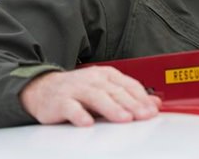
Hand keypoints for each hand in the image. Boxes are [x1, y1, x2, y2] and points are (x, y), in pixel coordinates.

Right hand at [20, 66, 161, 126]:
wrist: (43, 89)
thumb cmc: (78, 91)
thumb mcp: (106, 90)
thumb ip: (129, 96)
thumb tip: (154, 103)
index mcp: (106, 75)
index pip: (128, 84)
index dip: (142, 97)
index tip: (153, 110)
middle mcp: (92, 79)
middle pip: (115, 91)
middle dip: (132, 104)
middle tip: (144, 116)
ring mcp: (76, 89)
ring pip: (96, 97)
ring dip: (112, 108)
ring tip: (124, 118)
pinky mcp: (60, 101)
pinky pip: (71, 108)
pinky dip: (80, 115)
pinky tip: (88, 123)